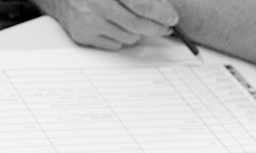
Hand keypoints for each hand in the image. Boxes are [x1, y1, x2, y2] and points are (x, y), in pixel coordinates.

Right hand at [36, 0, 178, 49]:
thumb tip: (163, 9)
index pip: (142, 5)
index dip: (161, 13)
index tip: (172, 19)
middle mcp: (97, 5)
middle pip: (136, 24)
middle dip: (155, 28)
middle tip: (164, 28)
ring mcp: (88, 22)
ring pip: (127, 37)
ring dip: (136, 33)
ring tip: (134, 24)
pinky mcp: (82, 36)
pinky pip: (113, 45)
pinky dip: (120, 38)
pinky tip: (116, 28)